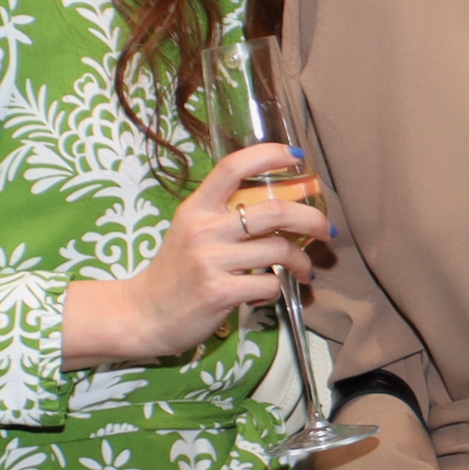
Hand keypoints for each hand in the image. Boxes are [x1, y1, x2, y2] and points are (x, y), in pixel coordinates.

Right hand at [60, 142, 326, 367]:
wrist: (143, 314)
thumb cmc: (175, 271)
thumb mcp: (191, 231)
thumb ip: (226, 215)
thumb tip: (282, 203)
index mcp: (196, 207)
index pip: (233, 166)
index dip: (269, 154)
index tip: (297, 157)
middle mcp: (203, 229)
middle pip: (274, 210)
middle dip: (310, 217)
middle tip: (325, 229)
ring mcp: (211, 260)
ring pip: (279, 249)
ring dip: (301, 261)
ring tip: (305, 270)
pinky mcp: (220, 292)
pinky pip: (269, 284)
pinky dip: (278, 288)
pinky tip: (271, 292)